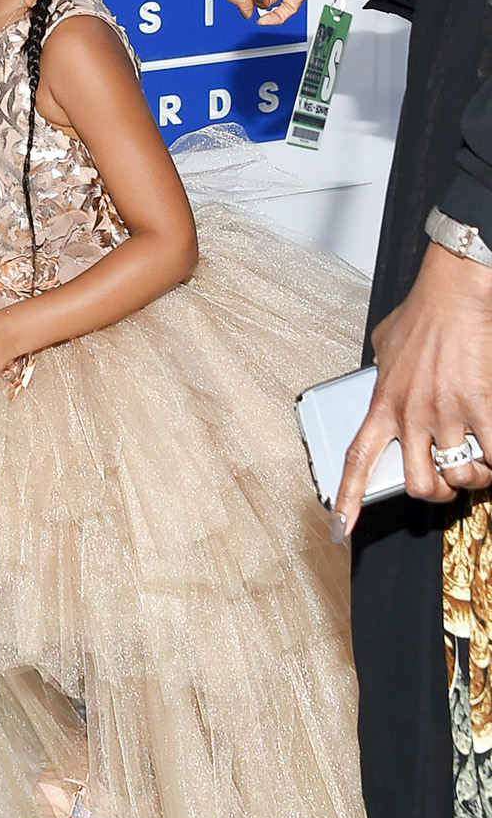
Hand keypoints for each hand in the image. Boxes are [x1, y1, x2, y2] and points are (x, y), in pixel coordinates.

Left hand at [333, 243, 491, 538]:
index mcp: (382, 404)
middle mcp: (411, 415)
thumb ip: (380, 371)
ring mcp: (446, 413)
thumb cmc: (423, 313)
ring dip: (475, 476)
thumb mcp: (385, 346)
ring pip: (461, 475)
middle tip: (448, 482)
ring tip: (480, 462)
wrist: (454, 290)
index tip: (341, 527)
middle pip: (418, 483)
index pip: (357, 460)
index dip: (348, 499)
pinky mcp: (480, 405)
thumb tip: (377, 376)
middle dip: (437, 493)